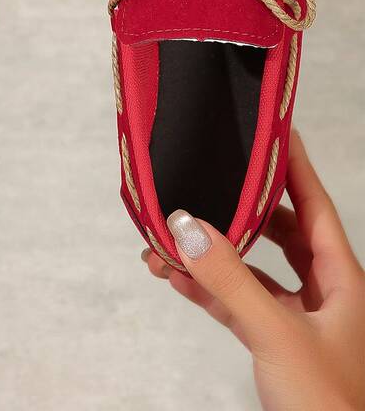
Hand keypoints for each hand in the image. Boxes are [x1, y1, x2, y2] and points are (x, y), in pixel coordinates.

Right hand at [142, 130, 364, 409]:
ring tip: (171, 236)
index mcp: (342, 279)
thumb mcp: (277, 333)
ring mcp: (298, 320)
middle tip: (214, 179)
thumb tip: (187, 227)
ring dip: (213, 255)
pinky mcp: (275, 344)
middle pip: (281, 232)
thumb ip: (230, 280)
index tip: (272, 132)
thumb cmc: (328, 406)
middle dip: (244, 209)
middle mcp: (323, 293)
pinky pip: (237, 304)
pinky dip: (207, 290)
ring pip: (253, 271)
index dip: (294, 167)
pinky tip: (176, 277)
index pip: (314, 205)